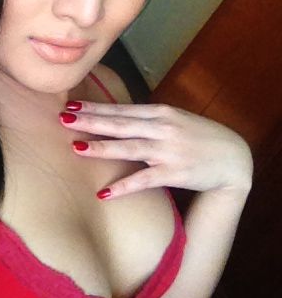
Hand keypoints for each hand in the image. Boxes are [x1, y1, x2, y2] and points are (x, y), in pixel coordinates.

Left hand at [59, 102, 252, 198]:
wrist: (233, 158)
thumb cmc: (199, 137)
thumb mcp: (174, 120)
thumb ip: (147, 119)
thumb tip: (116, 118)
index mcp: (160, 112)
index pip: (122, 109)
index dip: (96, 107)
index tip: (72, 105)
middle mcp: (162, 128)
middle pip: (121, 124)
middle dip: (91, 121)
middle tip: (63, 119)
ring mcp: (168, 150)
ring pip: (130, 148)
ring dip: (102, 148)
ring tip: (76, 148)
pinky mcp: (175, 173)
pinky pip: (144, 180)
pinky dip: (124, 186)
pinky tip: (104, 192)